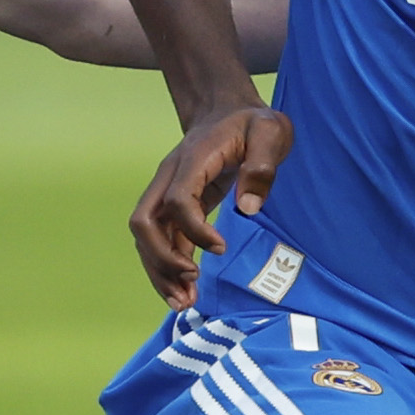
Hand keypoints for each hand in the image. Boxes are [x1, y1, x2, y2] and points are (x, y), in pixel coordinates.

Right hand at [131, 101, 292, 307]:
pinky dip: (168, 267)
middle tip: (191, 285)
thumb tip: (248, 208)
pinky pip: (161, 240)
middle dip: (162, 259)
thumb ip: (262, 165)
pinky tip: (185, 292)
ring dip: (160, 271)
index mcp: (192, 158)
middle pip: (144, 222)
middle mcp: (169, 176)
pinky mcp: (174, 206)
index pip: (177, 201)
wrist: (230, 111)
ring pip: (146, 237)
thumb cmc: (253, 123)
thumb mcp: (270, 131)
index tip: (220, 248)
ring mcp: (167, 191)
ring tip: (184, 303)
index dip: (194, 230)